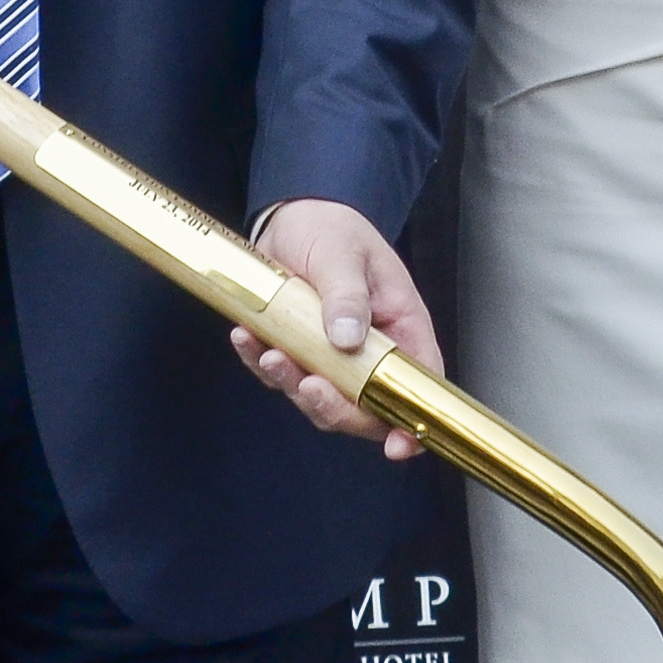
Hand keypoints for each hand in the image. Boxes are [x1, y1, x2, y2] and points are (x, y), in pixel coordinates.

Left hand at [227, 199, 443, 462]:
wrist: (291, 217)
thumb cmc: (332, 229)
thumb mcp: (343, 253)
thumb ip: (348, 295)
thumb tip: (348, 339)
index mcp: (400, 327)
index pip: (417, 383)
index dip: (411, 421)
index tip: (396, 446)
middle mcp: (368, 350)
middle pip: (364, 406)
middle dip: (334, 407)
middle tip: (307, 386)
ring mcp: (329, 356)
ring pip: (317, 398)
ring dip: (291, 385)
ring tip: (269, 354)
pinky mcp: (294, 351)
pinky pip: (278, 375)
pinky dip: (259, 363)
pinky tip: (245, 338)